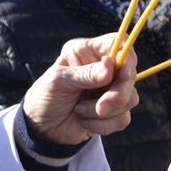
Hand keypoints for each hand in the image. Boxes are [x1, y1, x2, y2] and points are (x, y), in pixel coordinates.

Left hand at [22, 34, 138, 144]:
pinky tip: (85, 122)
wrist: (39, 126)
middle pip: (130, 74)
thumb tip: (111, 65)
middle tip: (101, 107)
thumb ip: (86, 74)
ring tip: (80, 111)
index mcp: (88, 52)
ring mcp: (109, 90)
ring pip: (130, 98)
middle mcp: (103, 69)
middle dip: (118, 94)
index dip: (126, 55)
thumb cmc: (45, 96)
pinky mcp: (112, 112)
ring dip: (106, 111)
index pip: (118, 43)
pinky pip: (123, 118)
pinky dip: (104, 125)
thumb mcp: (59, 81)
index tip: (123, 73)